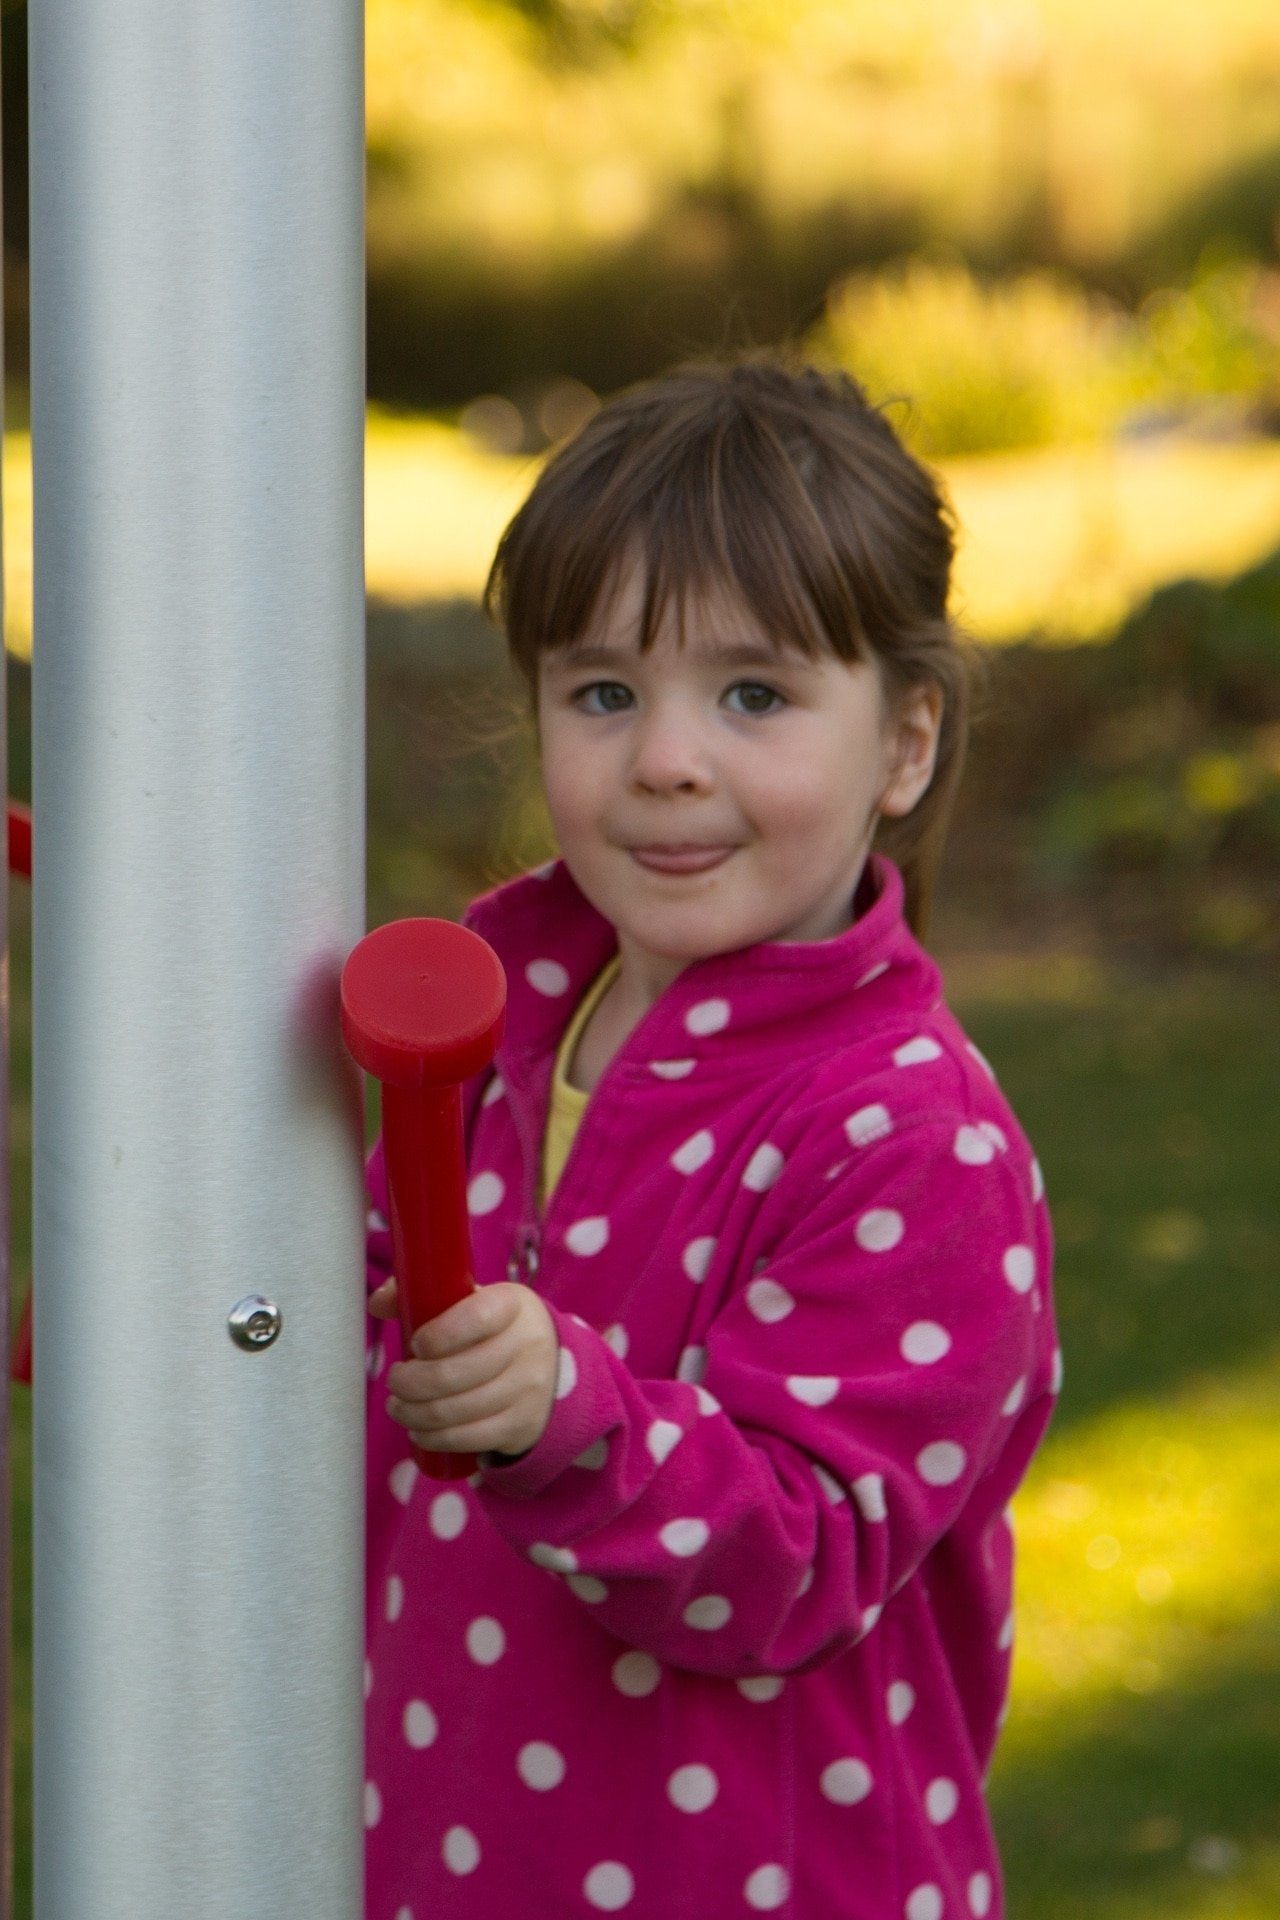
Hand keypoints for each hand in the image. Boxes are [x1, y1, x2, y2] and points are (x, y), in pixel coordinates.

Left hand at [371, 1279, 559, 1458]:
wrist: (549, 1364)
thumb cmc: (493, 1328)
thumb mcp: (470, 1300)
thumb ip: (422, 1294)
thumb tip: (378, 1303)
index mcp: (511, 1305)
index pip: (476, 1318)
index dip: (438, 1335)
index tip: (415, 1343)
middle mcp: (526, 1345)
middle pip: (455, 1374)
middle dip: (410, 1383)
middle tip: (395, 1381)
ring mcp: (528, 1389)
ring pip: (456, 1411)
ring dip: (414, 1413)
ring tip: (398, 1406)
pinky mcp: (522, 1424)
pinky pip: (469, 1438)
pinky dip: (434, 1438)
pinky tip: (418, 1430)